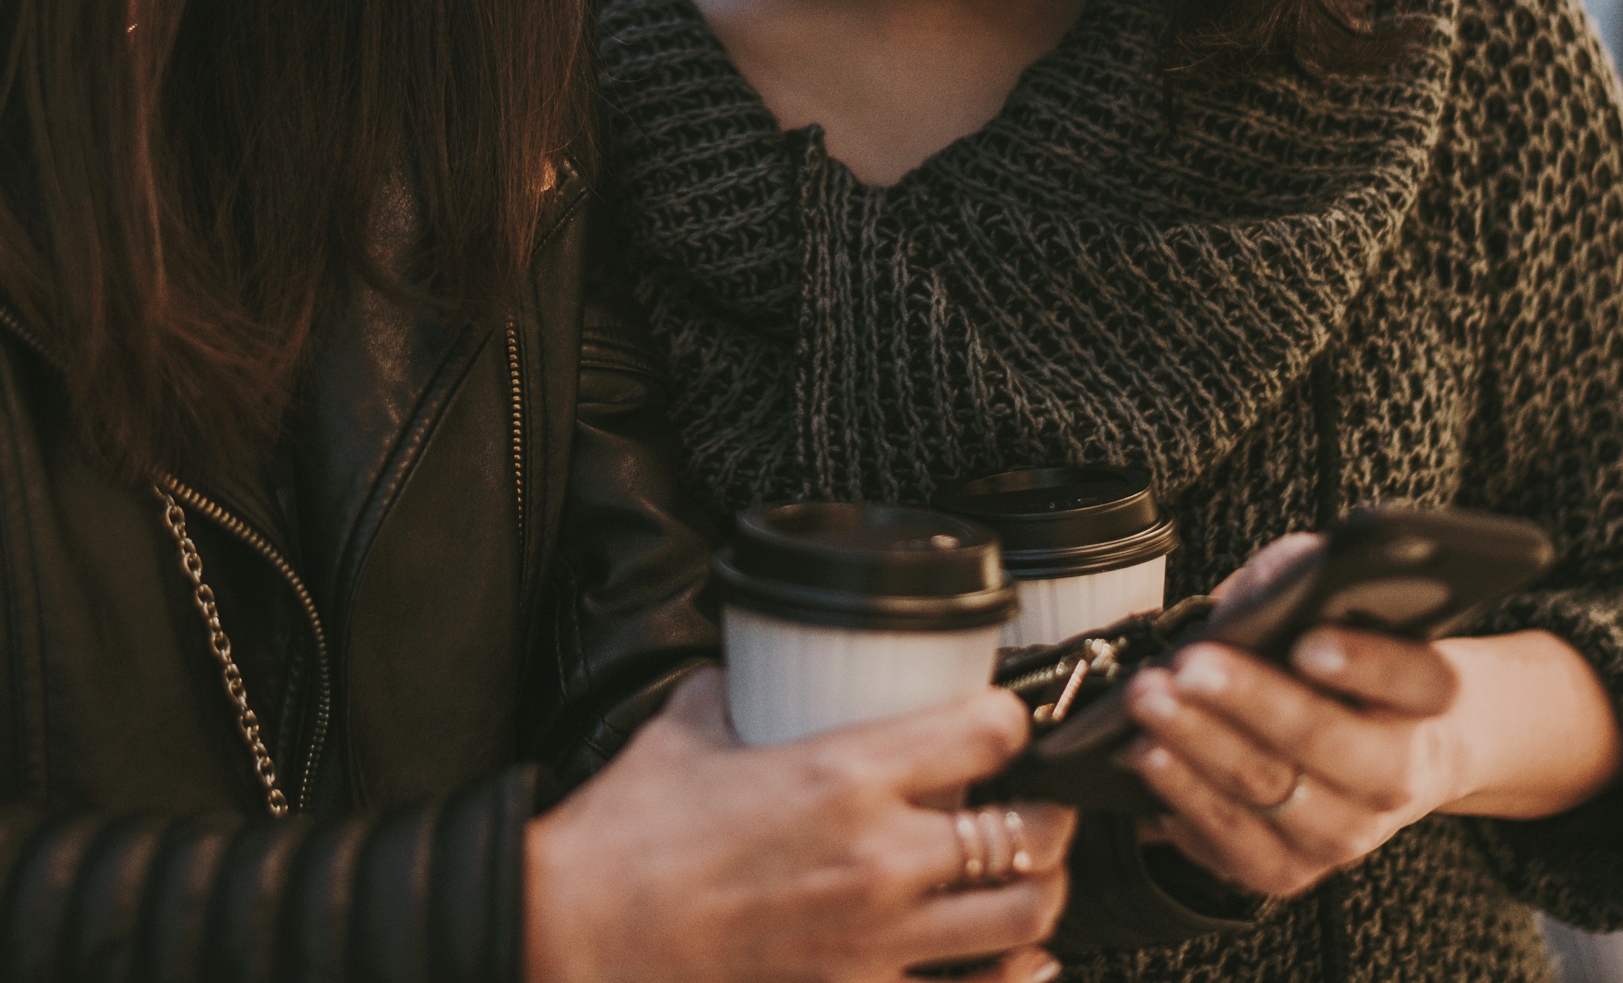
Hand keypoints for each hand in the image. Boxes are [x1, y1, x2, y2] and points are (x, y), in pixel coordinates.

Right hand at [524, 670, 1075, 982]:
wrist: (574, 939)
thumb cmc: (622, 844)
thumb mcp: (683, 730)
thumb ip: (736, 691)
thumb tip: (752, 670)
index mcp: (842, 776)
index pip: (989, 732)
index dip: (1011, 718)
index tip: (1004, 719)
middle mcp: (880, 860)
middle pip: (1033, 831)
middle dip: (1047, 811)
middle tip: (1034, 800)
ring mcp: (877, 944)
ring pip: (1025, 917)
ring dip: (1040, 890)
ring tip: (1029, 874)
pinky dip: (1014, 976)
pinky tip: (1014, 959)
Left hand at [1117, 535, 1622, 898]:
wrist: (1384, 752)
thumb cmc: (1347, 665)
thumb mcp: (1340, 608)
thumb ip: (1303, 587)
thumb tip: (1264, 587)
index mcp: (1429, 697)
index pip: (1411, 676)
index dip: (1363, 662)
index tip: (1309, 642)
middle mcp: (1398, 774)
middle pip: (1326, 740)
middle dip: (1250, 701)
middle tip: (1190, 666)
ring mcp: (1347, 831)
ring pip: (1272, 792)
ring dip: (1201, 747)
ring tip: (1151, 703)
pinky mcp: (1294, 870)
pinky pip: (1234, 845)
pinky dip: (1185, 799)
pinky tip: (1151, 757)